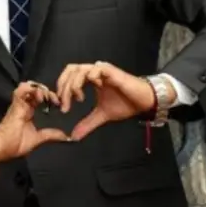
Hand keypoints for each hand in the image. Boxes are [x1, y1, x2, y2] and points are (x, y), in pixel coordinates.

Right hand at [0, 82, 68, 161]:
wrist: (1, 149)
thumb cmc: (15, 145)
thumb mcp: (37, 139)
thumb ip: (50, 135)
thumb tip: (66, 137)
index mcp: (29, 112)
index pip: (40, 98)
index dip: (50, 97)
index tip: (59, 104)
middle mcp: (24, 105)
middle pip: (36, 90)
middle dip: (47, 91)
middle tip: (56, 99)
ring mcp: (19, 103)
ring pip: (29, 86)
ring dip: (39, 89)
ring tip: (46, 97)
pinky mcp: (15, 104)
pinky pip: (21, 89)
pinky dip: (31, 89)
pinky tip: (39, 96)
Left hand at [56, 62, 174, 140]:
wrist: (143, 101)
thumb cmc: (125, 104)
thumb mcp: (102, 115)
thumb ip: (88, 123)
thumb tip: (74, 136)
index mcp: (91, 79)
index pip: (69, 75)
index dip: (62, 87)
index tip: (62, 104)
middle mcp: (94, 72)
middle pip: (71, 69)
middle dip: (64, 85)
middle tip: (64, 102)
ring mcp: (102, 70)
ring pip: (80, 69)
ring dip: (74, 84)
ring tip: (78, 98)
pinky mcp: (111, 71)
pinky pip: (95, 69)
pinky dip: (91, 78)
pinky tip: (95, 89)